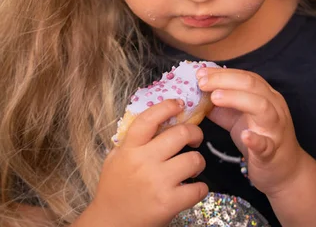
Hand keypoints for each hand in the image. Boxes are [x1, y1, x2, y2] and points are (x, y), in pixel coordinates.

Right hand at [88, 99, 208, 226]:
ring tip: (194, 165)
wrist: (110, 223)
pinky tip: (195, 187)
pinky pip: (197, 189)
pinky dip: (201, 187)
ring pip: (193, 159)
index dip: (168, 106)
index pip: (150, 118)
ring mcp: (157, 182)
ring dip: (199, 161)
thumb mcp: (115, 158)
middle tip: (194, 139)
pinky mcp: (168, 203)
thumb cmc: (114, 188)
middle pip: (180, 134)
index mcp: (130, 147)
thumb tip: (156, 119)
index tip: (180, 104)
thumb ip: (132, 139)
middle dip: (195, 133)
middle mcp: (144, 161)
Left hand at [197, 67, 306, 196]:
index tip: (201, 73)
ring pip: (262, 107)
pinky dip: (256, 139)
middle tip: (202, 83)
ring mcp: (276, 129)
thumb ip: (222, 107)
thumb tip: (198, 96)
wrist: (287, 173)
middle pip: (252, 85)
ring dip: (237, 99)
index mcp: (266, 96)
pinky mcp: (273, 153)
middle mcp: (274, 107)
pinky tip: (245, 136)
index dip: (222, 73)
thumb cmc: (261, 139)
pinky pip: (267, 145)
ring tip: (215, 98)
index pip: (245, 76)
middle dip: (224, 80)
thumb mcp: (239, 119)